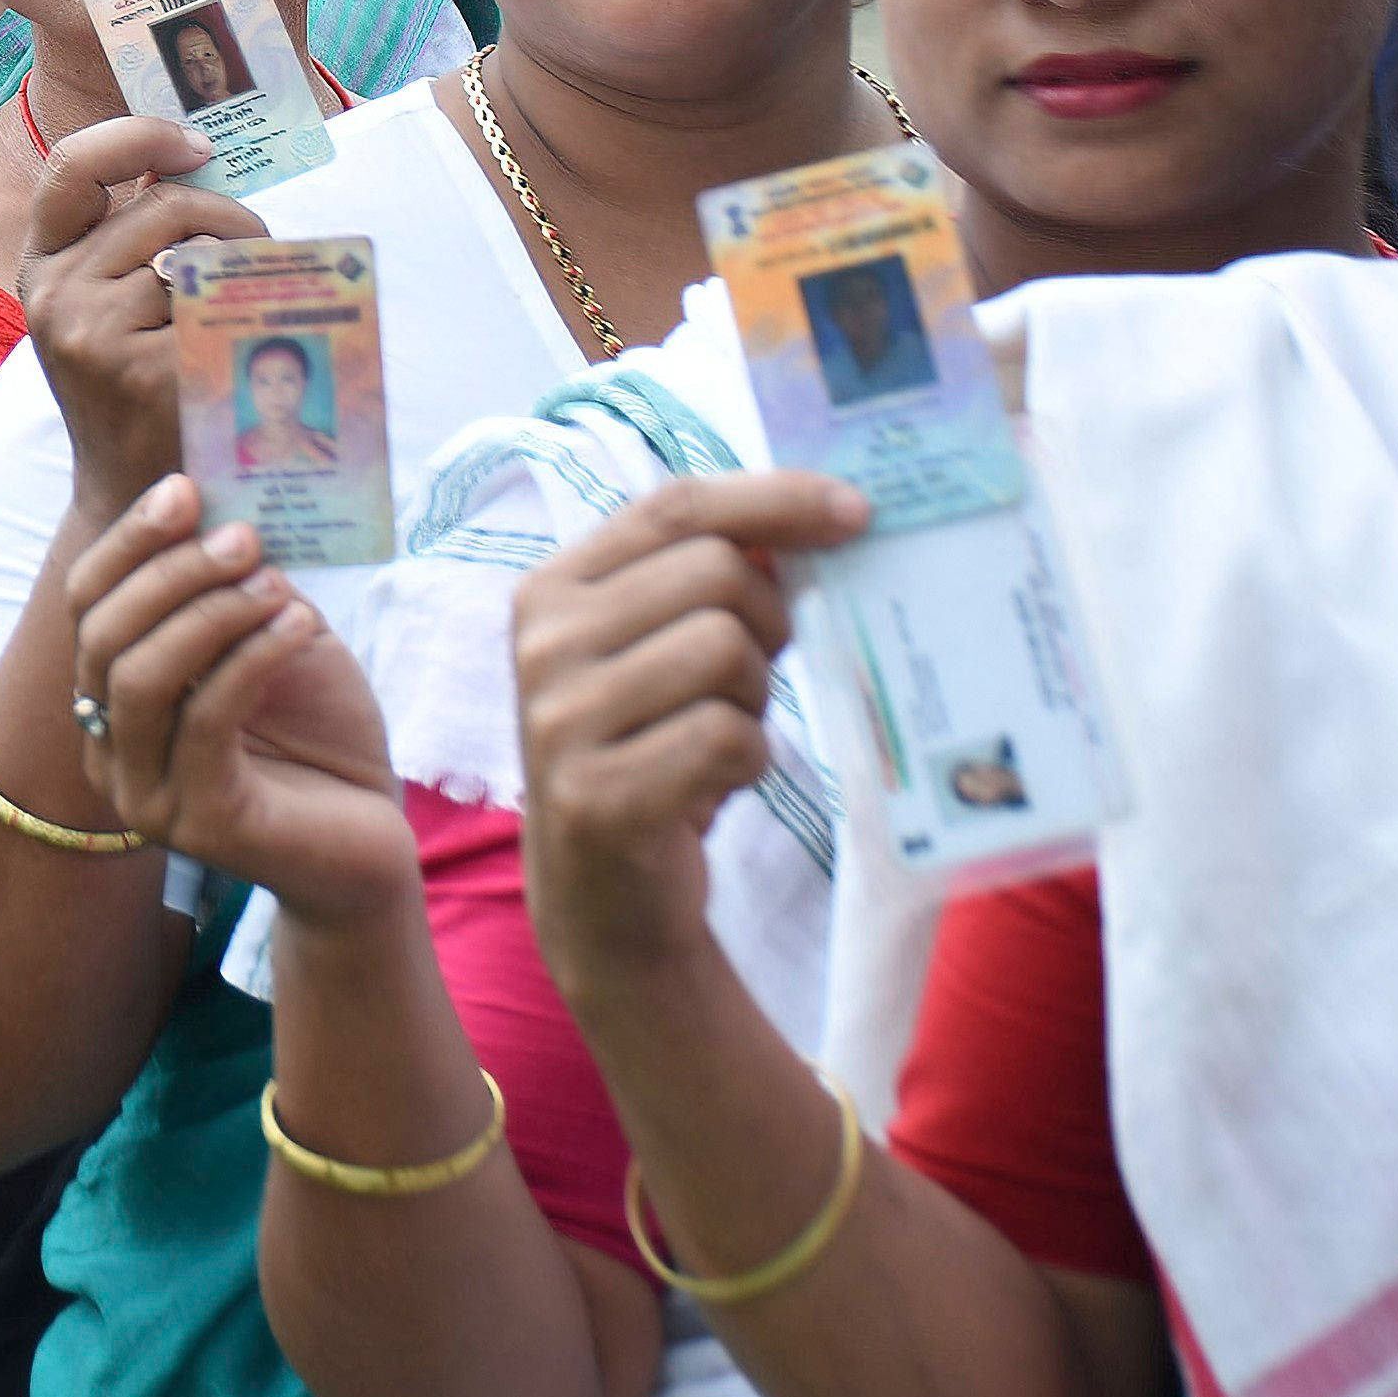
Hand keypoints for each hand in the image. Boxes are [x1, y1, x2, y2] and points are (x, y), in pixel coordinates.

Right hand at [19, 112, 258, 521]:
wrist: (131, 492)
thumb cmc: (134, 387)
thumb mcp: (105, 304)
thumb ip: (130, 236)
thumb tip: (194, 156)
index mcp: (41, 265)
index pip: (73, 166)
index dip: (138, 136)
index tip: (196, 145)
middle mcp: (54, 293)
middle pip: (163, 205)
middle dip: (228, 214)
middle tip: (257, 244)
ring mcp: (91, 333)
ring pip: (196, 252)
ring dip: (243, 263)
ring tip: (252, 296)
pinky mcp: (140, 371)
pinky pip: (217, 306)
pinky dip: (243, 313)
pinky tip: (241, 342)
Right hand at [66, 473, 406, 915]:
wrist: (370, 842)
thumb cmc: (318, 738)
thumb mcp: (273, 638)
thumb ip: (237, 587)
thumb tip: (223, 509)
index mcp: (110, 700)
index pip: (86, 605)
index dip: (128, 543)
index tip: (183, 489)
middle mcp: (108, 752)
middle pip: (102, 637)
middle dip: (170, 572)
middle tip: (242, 537)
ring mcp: (146, 797)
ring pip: (140, 680)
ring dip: (209, 614)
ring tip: (277, 585)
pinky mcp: (201, 826)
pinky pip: (204, 723)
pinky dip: (251, 659)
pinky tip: (300, 626)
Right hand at [511, 472, 867, 984]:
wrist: (602, 899)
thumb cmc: (649, 752)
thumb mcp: (656, 649)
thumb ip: (705, 579)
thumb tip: (816, 516)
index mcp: (551, 589)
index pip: (675, 505)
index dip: (773, 497)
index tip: (855, 511)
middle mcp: (542, 643)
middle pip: (716, 573)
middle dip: (766, 623)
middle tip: (750, 679)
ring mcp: (562, 720)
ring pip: (725, 649)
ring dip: (753, 698)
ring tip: (720, 734)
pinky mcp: (599, 795)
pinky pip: (728, 737)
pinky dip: (748, 762)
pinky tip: (714, 786)